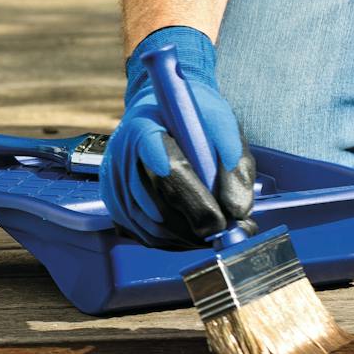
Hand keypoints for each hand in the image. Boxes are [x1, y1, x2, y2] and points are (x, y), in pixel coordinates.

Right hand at [101, 26, 256, 248]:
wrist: (158, 113)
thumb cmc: (190, 116)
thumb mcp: (221, 122)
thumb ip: (235, 161)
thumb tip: (238, 210)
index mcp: (145, 129)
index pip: (168, 167)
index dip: (196, 198)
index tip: (223, 218)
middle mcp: (121, 158)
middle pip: (161, 206)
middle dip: (199, 225)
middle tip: (229, 230)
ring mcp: (115, 185)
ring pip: (154, 228)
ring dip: (189, 238)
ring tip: (215, 229)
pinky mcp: (115, 206)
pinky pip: (146, 236)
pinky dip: (175, 240)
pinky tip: (192, 230)